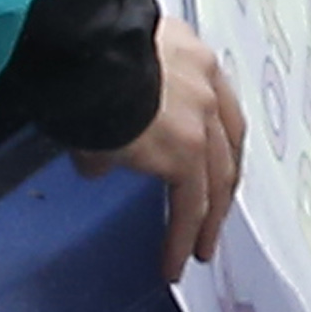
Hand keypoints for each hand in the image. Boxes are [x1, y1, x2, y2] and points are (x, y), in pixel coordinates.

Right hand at [75, 15, 245, 279]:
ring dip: (209, 221)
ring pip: (217, 182)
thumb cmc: (84, 52)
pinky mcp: (185, 152)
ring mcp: (200, 119)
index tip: (211, 167)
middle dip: (222, 187)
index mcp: (189, 56)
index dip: (216, 142)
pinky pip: (192, 206)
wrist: (86, 52)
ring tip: (198, 251)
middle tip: (214, 218)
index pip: (214, 106)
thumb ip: (112, 114)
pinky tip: (175, 259)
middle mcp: (205, 84)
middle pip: (227, 147)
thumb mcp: (103, 75)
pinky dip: (185, 235)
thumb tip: (99, 159)